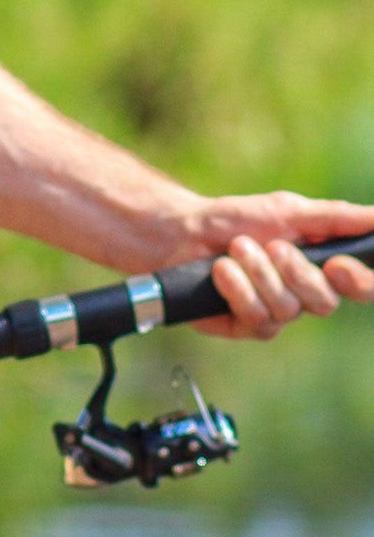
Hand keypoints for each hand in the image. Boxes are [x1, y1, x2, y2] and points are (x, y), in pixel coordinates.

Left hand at [184, 192, 373, 339]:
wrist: (181, 231)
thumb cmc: (235, 219)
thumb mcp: (287, 210)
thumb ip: (337, 217)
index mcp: (322, 267)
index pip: (362, 286)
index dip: (361, 283)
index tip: (339, 267)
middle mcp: (303, 295)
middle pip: (325, 302)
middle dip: (297, 272)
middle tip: (273, 246)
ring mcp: (275, 313)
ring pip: (287, 308)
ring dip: (258, 271)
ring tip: (236, 248)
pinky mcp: (246, 326)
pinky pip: (256, 316)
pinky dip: (236, 286)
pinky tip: (220, 270)